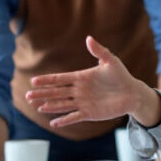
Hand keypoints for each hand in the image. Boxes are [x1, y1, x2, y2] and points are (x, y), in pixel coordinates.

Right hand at [25, 36, 141, 128]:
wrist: (132, 93)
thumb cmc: (121, 76)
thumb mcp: (110, 61)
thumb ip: (99, 51)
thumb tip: (88, 38)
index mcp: (81, 78)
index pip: (60, 79)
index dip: (47, 80)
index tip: (34, 81)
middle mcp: (79, 91)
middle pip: (57, 92)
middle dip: (43, 94)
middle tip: (28, 95)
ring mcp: (83, 103)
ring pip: (62, 105)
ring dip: (50, 106)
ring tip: (37, 107)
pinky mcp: (89, 113)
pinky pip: (74, 117)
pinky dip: (64, 120)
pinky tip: (53, 122)